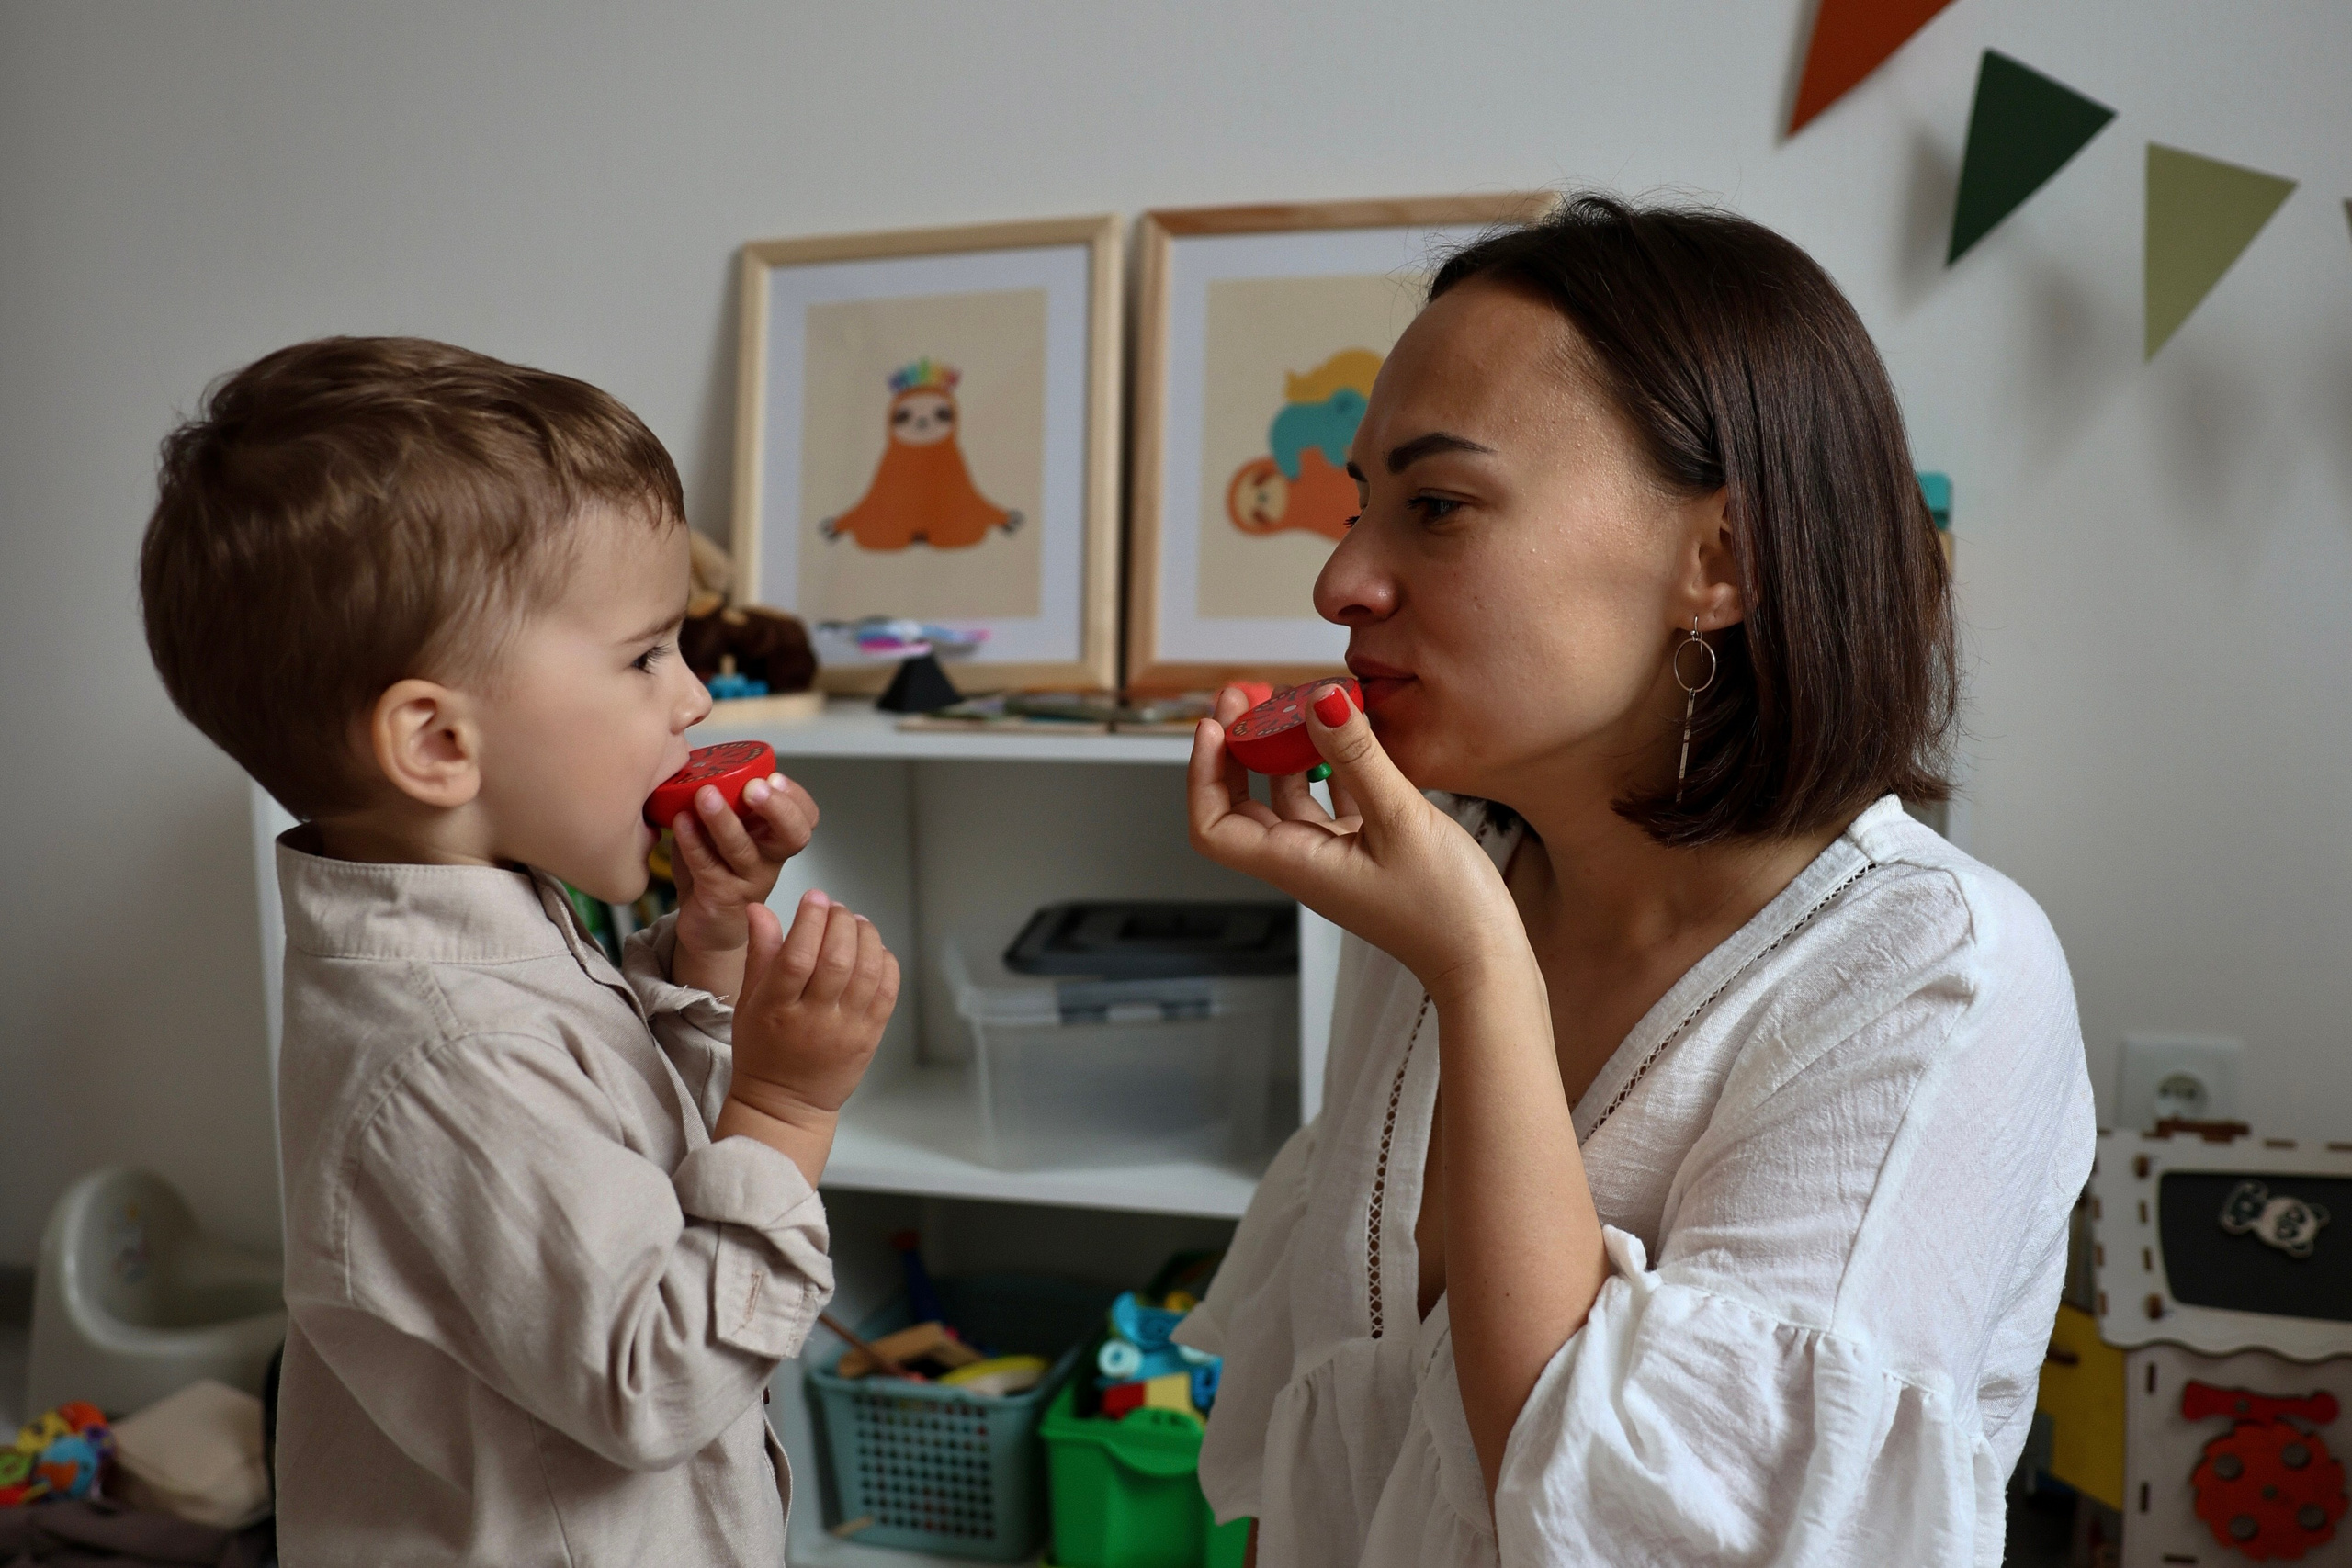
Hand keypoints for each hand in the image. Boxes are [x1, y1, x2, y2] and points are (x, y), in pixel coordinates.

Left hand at [669, 771, 818, 1001]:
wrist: (705, 922)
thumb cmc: (715, 867)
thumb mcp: (727, 830)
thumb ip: (724, 798)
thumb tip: (697, 755)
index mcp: (775, 837)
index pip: (805, 816)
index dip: (795, 797)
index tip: (773, 776)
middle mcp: (770, 859)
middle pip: (793, 834)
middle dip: (778, 808)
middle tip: (754, 787)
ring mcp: (748, 880)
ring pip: (743, 850)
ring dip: (724, 820)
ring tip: (705, 795)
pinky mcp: (721, 896)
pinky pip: (707, 867)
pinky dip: (693, 842)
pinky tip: (681, 822)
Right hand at [717, 890, 899, 1184]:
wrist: (786, 1103)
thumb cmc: (762, 1049)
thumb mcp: (748, 1001)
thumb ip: (760, 953)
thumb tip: (760, 909)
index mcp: (776, 1009)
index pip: (797, 958)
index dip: (809, 921)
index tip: (813, 898)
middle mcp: (814, 1019)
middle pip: (836, 960)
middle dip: (840, 922)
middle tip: (835, 909)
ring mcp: (846, 1029)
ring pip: (867, 972)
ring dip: (866, 937)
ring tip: (856, 923)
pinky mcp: (870, 1036)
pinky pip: (887, 991)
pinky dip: (885, 962)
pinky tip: (873, 950)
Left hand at [1188, 684, 1525, 1005]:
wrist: (1484, 958)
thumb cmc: (1445, 909)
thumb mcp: (1401, 820)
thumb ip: (1359, 757)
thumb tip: (1320, 701)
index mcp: (1296, 864)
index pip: (1215, 826)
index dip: (1203, 776)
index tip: (1215, 726)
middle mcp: (1305, 862)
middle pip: (1245, 803)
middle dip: (1240, 747)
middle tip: (1250, 693)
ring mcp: (1334, 857)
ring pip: (1290, 796)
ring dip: (1287, 750)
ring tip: (1303, 702)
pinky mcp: (1366, 850)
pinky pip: (1333, 800)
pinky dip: (1334, 763)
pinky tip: (1352, 731)